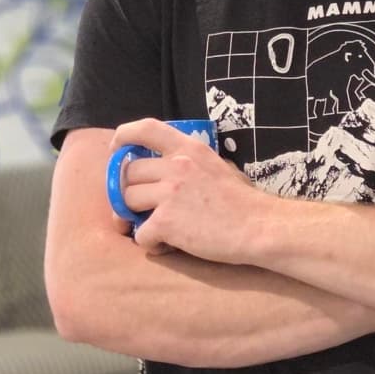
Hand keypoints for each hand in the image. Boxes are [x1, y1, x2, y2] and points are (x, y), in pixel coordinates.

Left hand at [109, 117, 265, 262]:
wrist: (258, 226)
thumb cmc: (240, 200)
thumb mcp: (214, 165)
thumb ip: (187, 162)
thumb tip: (161, 170)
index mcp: (188, 148)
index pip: (145, 128)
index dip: (123, 137)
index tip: (116, 151)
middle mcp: (175, 165)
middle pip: (129, 173)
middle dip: (131, 191)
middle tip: (142, 206)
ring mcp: (169, 193)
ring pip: (129, 201)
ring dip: (138, 217)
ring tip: (159, 228)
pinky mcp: (166, 222)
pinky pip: (140, 233)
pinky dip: (150, 243)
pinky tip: (167, 245)